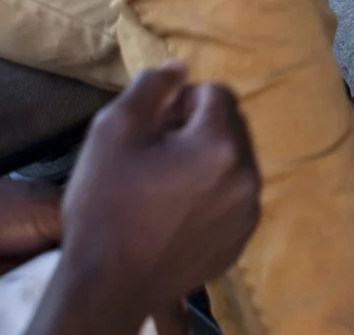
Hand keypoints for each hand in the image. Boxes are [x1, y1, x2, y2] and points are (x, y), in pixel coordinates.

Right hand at [49, 65, 260, 327]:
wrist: (106, 286)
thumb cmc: (105, 205)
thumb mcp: (112, 130)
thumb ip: (151, 87)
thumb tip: (180, 66)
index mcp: (220, 145)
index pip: (215, 92)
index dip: (179, 104)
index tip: (151, 131)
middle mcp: (247, 176)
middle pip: (230, 125)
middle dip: (197, 129)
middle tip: (155, 156)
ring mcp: (248, 212)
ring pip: (233, 161)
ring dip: (206, 161)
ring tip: (163, 185)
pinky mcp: (240, 240)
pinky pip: (233, 197)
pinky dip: (212, 195)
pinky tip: (174, 213)